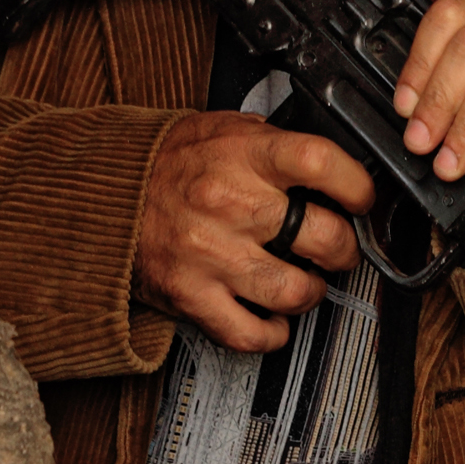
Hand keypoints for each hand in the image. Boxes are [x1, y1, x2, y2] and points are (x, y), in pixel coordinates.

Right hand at [134, 109, 375, 352]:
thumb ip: (271, 141)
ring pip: (297, 292)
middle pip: (324, 238)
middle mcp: (229, 204)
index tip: (361, 198)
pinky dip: (273, 333)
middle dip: (344, 249)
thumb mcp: (220, 129)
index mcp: (242, 156)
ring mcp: (211, 255)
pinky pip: (252, 334)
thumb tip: (327, 161)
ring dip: (313, 292)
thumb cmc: (167, 165)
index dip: (356, 186)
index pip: (321, 163)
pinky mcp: (192, 296)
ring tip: (305, 281)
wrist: (103, 198)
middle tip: (337, 247)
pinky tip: (272, 316)